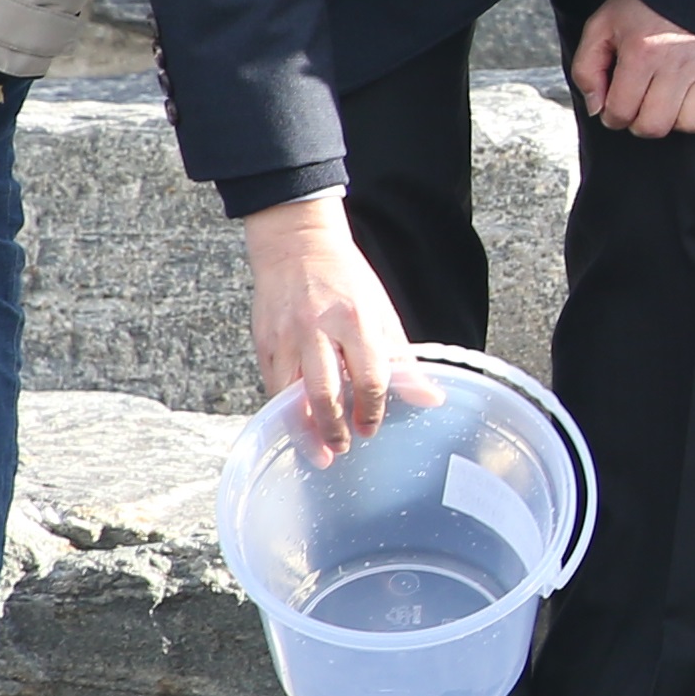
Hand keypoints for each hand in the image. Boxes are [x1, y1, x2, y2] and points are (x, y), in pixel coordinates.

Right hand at [246, 194, 427, 457]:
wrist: (296, 244)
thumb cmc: (346, 280)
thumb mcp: (382, 312)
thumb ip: (402, 359)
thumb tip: (431, 398)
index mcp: (356, 320)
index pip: (369, 376)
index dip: (372, 408)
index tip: (372, 428)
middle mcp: (317, 329)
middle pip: (324, 392)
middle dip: (334, 427)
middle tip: (343, 448)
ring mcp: (285, 337)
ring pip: (290, 396)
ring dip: (305, 429)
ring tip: (319, 451)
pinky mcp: (263, 342)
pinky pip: (273, 385)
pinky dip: (285, 410)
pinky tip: (297, 424)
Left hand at [570, 0, 694, 139]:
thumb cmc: (647, 2)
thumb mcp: (602, 25)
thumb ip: (587, 67)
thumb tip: (597, 107)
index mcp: (642, 54)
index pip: (621, 111)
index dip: (611, 116)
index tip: (614, 108)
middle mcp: (676, 66)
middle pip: (654, 126)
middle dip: (639, 123)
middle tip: (638, 107)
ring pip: (690, 125)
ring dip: (675, 120)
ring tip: (668, 103)